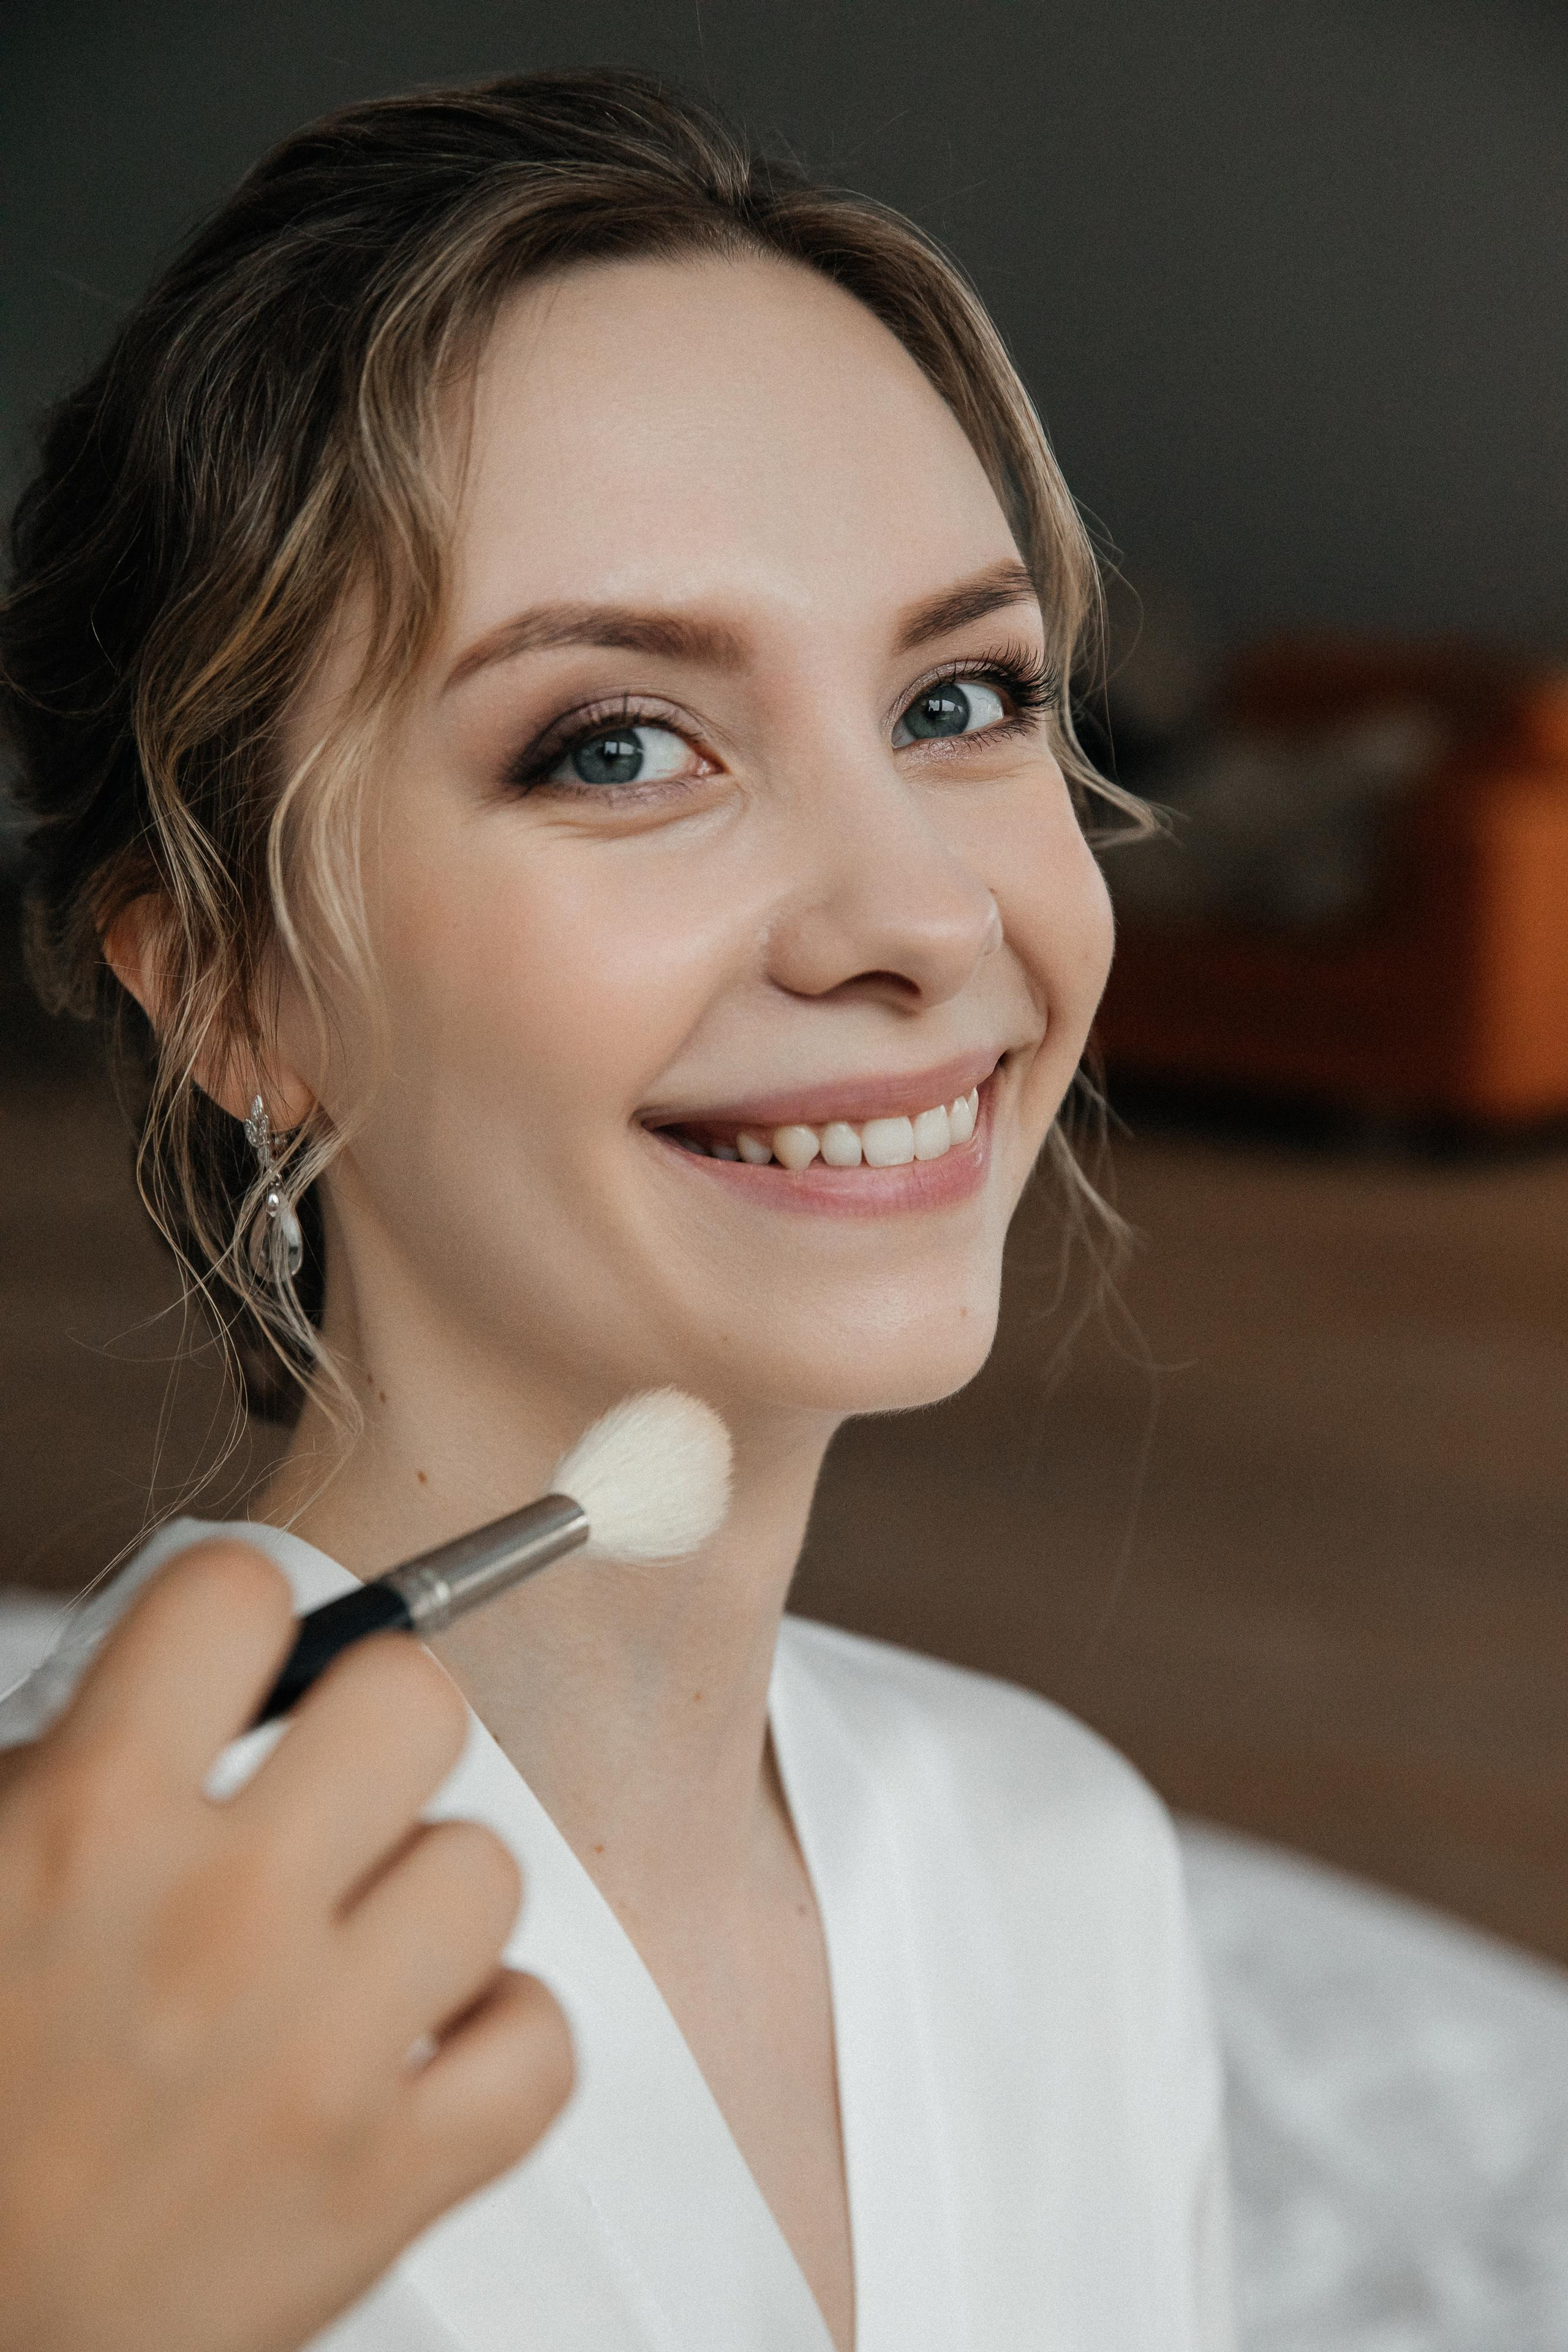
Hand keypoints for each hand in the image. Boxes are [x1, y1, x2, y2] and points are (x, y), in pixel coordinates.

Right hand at [0, 1539, 572, 2351]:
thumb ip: (87, 1763)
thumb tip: (222, 1671)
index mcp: (85, 1825)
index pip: (239, 1591)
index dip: (244, 1619)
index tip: (240, 1672)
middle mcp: (214, 1920)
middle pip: (412, 1701)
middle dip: (372, 1733)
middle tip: (328, 1798)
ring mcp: (314, 2055)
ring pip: (484, 1866)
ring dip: (425, 1899)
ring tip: (350, 1951)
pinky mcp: (385, 2184)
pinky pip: (540, 2041)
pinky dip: (496, 2042)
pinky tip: (417, 2048)